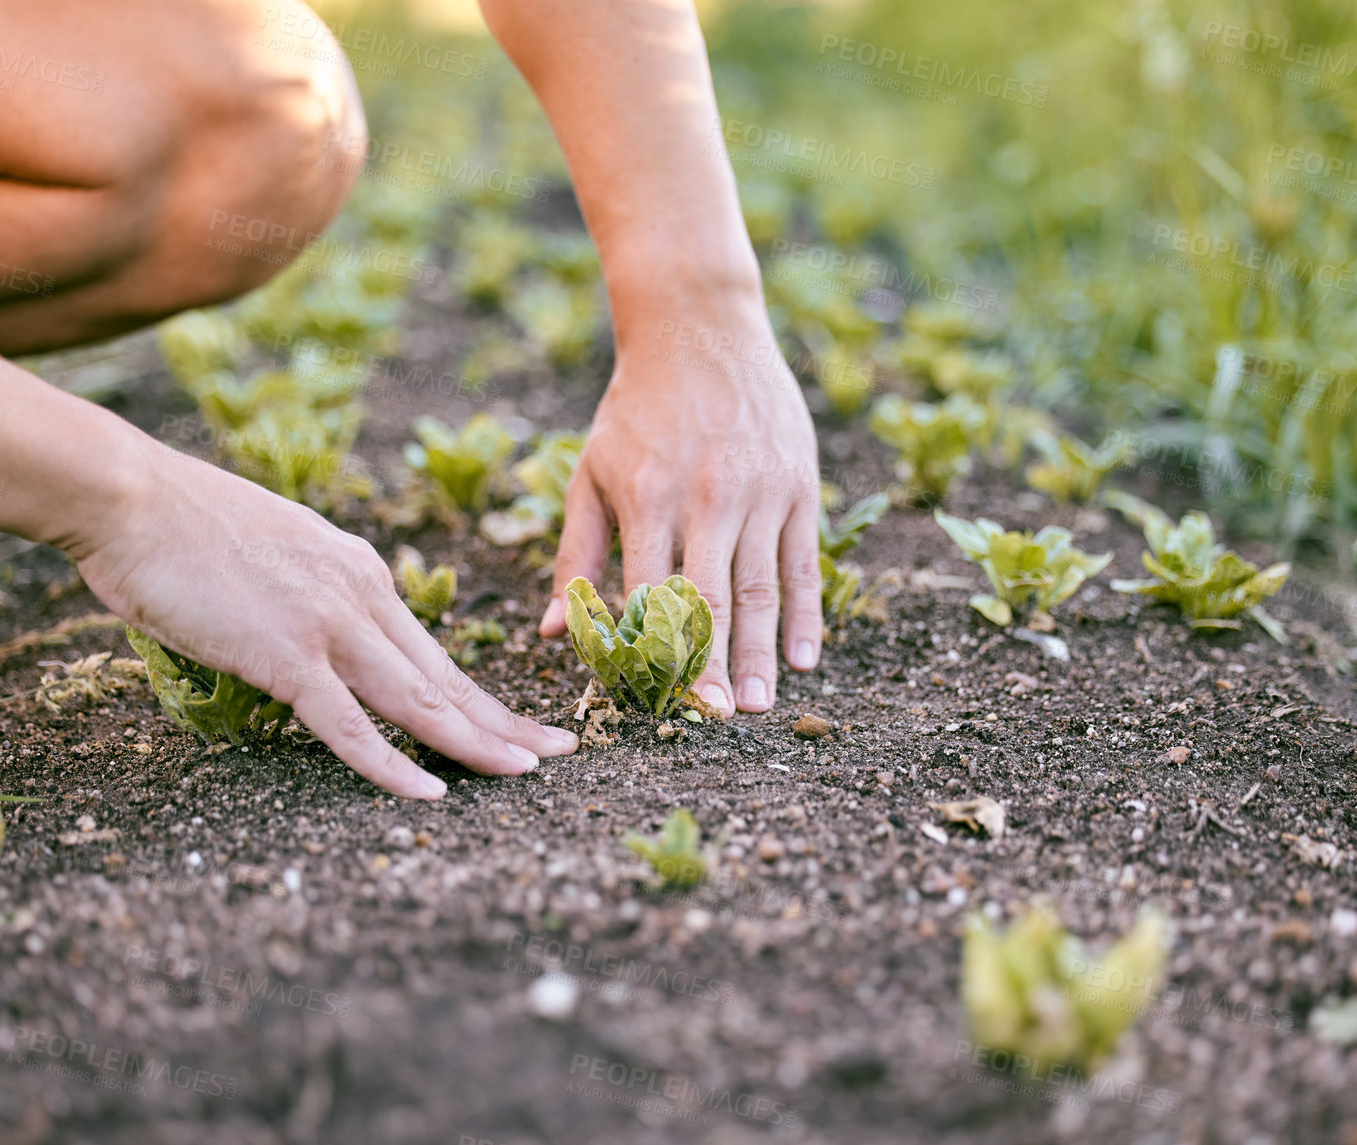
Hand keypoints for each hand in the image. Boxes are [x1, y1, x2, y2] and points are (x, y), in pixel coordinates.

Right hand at [74, 444, 576, 797]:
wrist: (130, 496)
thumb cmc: (182, 526)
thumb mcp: (275, 553)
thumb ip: (309, 593)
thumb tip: (313, 633)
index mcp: (360, 572)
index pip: (433, 649)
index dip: (480, 692)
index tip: (519, 720)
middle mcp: (361, 596)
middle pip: (445, 676)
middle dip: (505, 720)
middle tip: (560, 750)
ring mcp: (329, 626)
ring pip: (419, 700)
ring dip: (474, 743)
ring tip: (524, 775)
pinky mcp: (286, 654)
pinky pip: (350, 724)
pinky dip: (392, 764)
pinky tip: (431, 794)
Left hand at [537, 296, 822, 714]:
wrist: (700, 327)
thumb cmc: (636, 409)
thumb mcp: (590, 473)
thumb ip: (574, 555)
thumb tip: (550, 630)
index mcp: (647, 496)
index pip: (647, 592)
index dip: (649, 652)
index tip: (649, 702)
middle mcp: (707, 495)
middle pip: (710, 600)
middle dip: (712, 666)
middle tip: (716, 719)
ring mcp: (759, 491)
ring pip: (762, 587)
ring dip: (762, 652)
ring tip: (762, 706)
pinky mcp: (798, 485)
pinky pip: (804, 562)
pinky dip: (806, 613)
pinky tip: (806, 657)